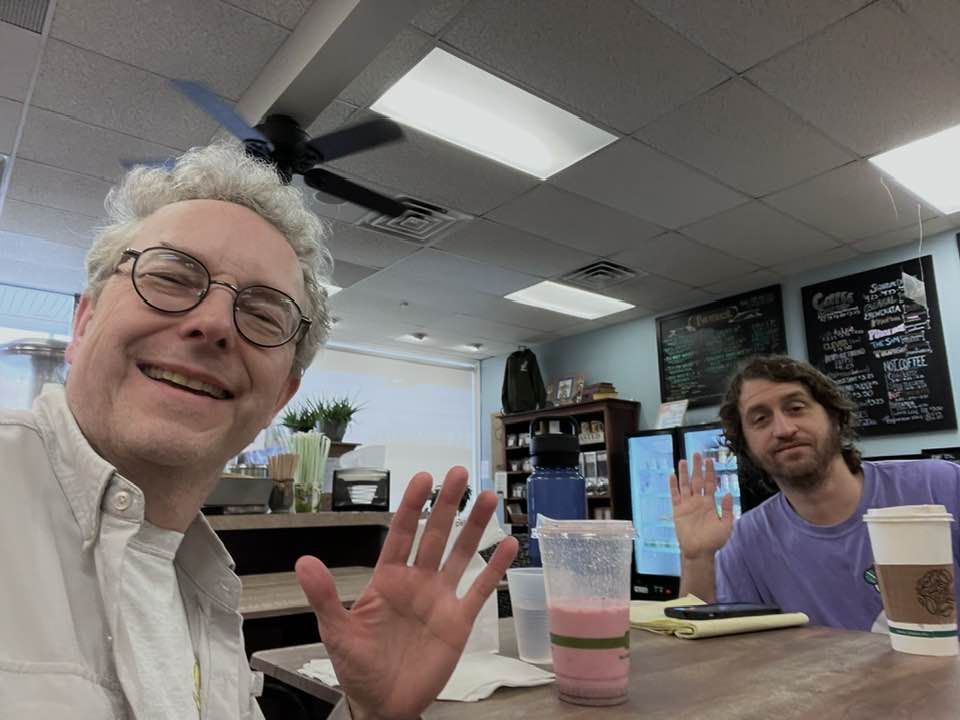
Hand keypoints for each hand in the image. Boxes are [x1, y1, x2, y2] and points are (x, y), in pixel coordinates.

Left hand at [295, 466, 517, 719]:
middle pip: (435, 535)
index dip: (412, 505)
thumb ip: (325, 596)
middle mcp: (417, 581)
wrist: (384, 704)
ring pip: (461, 554)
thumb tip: (304, 561)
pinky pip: (480, 589)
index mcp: (388, 578)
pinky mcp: (459, 620)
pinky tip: (509, 544)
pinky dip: (495, 567)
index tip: (423, 478)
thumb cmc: (358, 666)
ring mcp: (440, 598)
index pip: (401, 533)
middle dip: (447, 504)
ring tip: (489, 498)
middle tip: (459, 474)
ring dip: (475, 527)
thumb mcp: (336, 631)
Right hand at [669, 453, 733, 559]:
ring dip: (684, 473)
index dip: (710, 472)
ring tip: (684, 460)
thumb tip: (727, 493)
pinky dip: (673, 486)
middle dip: (697, 467)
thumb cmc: (714, 541)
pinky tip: (672, 476)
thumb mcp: (727, 525)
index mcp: (710, 503)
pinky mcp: (678, 510)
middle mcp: (698, 501)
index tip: (710, 460)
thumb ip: (727, 509)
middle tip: (697, 454)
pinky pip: (675, 496)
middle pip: (697, 480)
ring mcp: (687, 505)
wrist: (700, 551)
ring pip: (685, 485)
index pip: (710, 483)